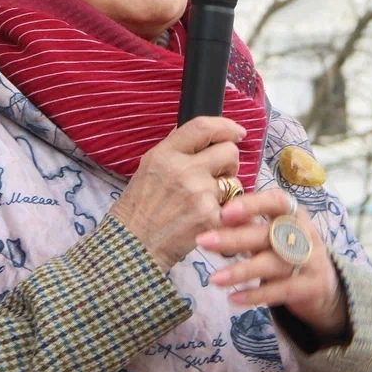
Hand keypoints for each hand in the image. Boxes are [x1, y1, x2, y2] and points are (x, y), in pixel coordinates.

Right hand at [110, 117, 244, 271]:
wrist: (134, 245)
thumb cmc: (140, 207)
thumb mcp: (149, 166)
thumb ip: (175, 148)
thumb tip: (201, 133)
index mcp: (166, 154)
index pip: (203, 127)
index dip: (225, 126)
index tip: (236, 132)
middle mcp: (184, 170)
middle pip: (229, 152)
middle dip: (229, 161)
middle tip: (218, 173)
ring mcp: (200, 194)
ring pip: (234, 181)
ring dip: (226, 188)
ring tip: (204, 200)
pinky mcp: (211, 217)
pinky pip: (232, 206)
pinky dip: (224, 211)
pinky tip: (205, 217)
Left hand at [195, 190, 348, 342]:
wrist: (327, 284)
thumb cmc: (289, 249)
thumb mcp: (274, 232)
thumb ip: (250, 223)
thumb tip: (219, 215)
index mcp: (294, 213)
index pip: (277, 201)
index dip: (252, 205)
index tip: (225, 212)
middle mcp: (304, 233)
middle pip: (268, 234)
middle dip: (234, 238)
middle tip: (203, 241)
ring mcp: (311, 260)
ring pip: (273, 264)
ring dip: (241, 271)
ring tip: (213, 279)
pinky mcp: (311, 287)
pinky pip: (281, 290)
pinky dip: (256, 295)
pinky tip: (233, 298)